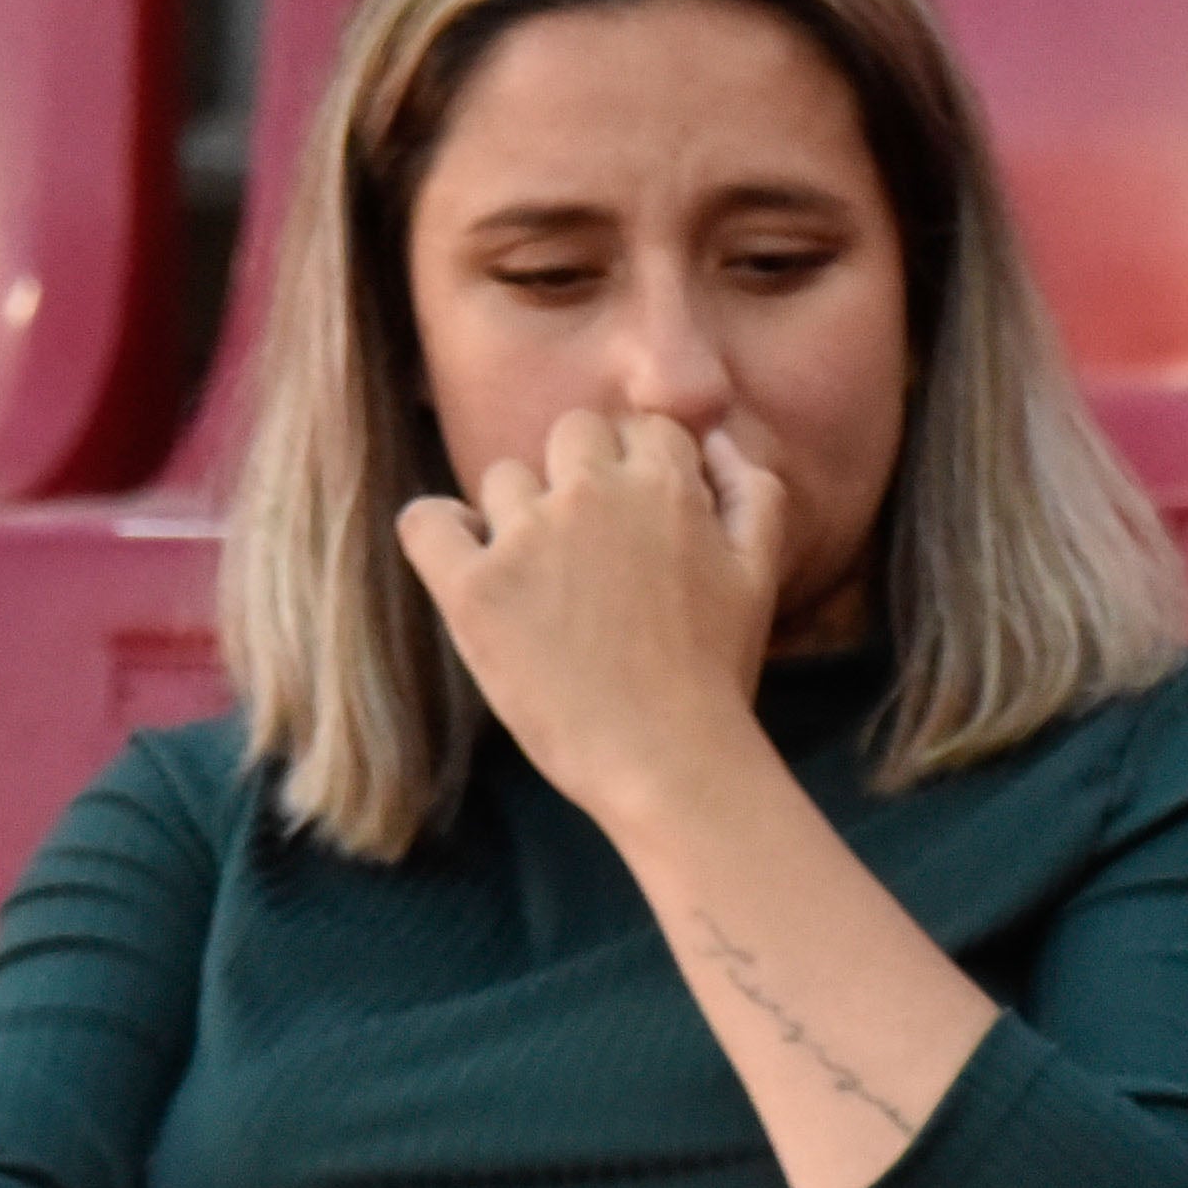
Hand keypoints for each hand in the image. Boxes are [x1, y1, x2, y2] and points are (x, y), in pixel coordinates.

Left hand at [396, 411, 785, 829]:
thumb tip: (714, 442)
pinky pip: (427, 521)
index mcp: (667, 486)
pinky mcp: (472, 587)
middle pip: (572, 432)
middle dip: (580, 474)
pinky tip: (469, 564)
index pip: (642, 429)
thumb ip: (753, 491)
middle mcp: (593, 495)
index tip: (638, 521)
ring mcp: (526, 538)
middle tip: (589, 545)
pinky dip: (440, 530)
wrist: (667, 758)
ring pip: (503, 477)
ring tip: (542, 580)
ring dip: (519, 514)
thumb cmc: (717, 671)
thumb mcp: (761, 574)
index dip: (641, 469)